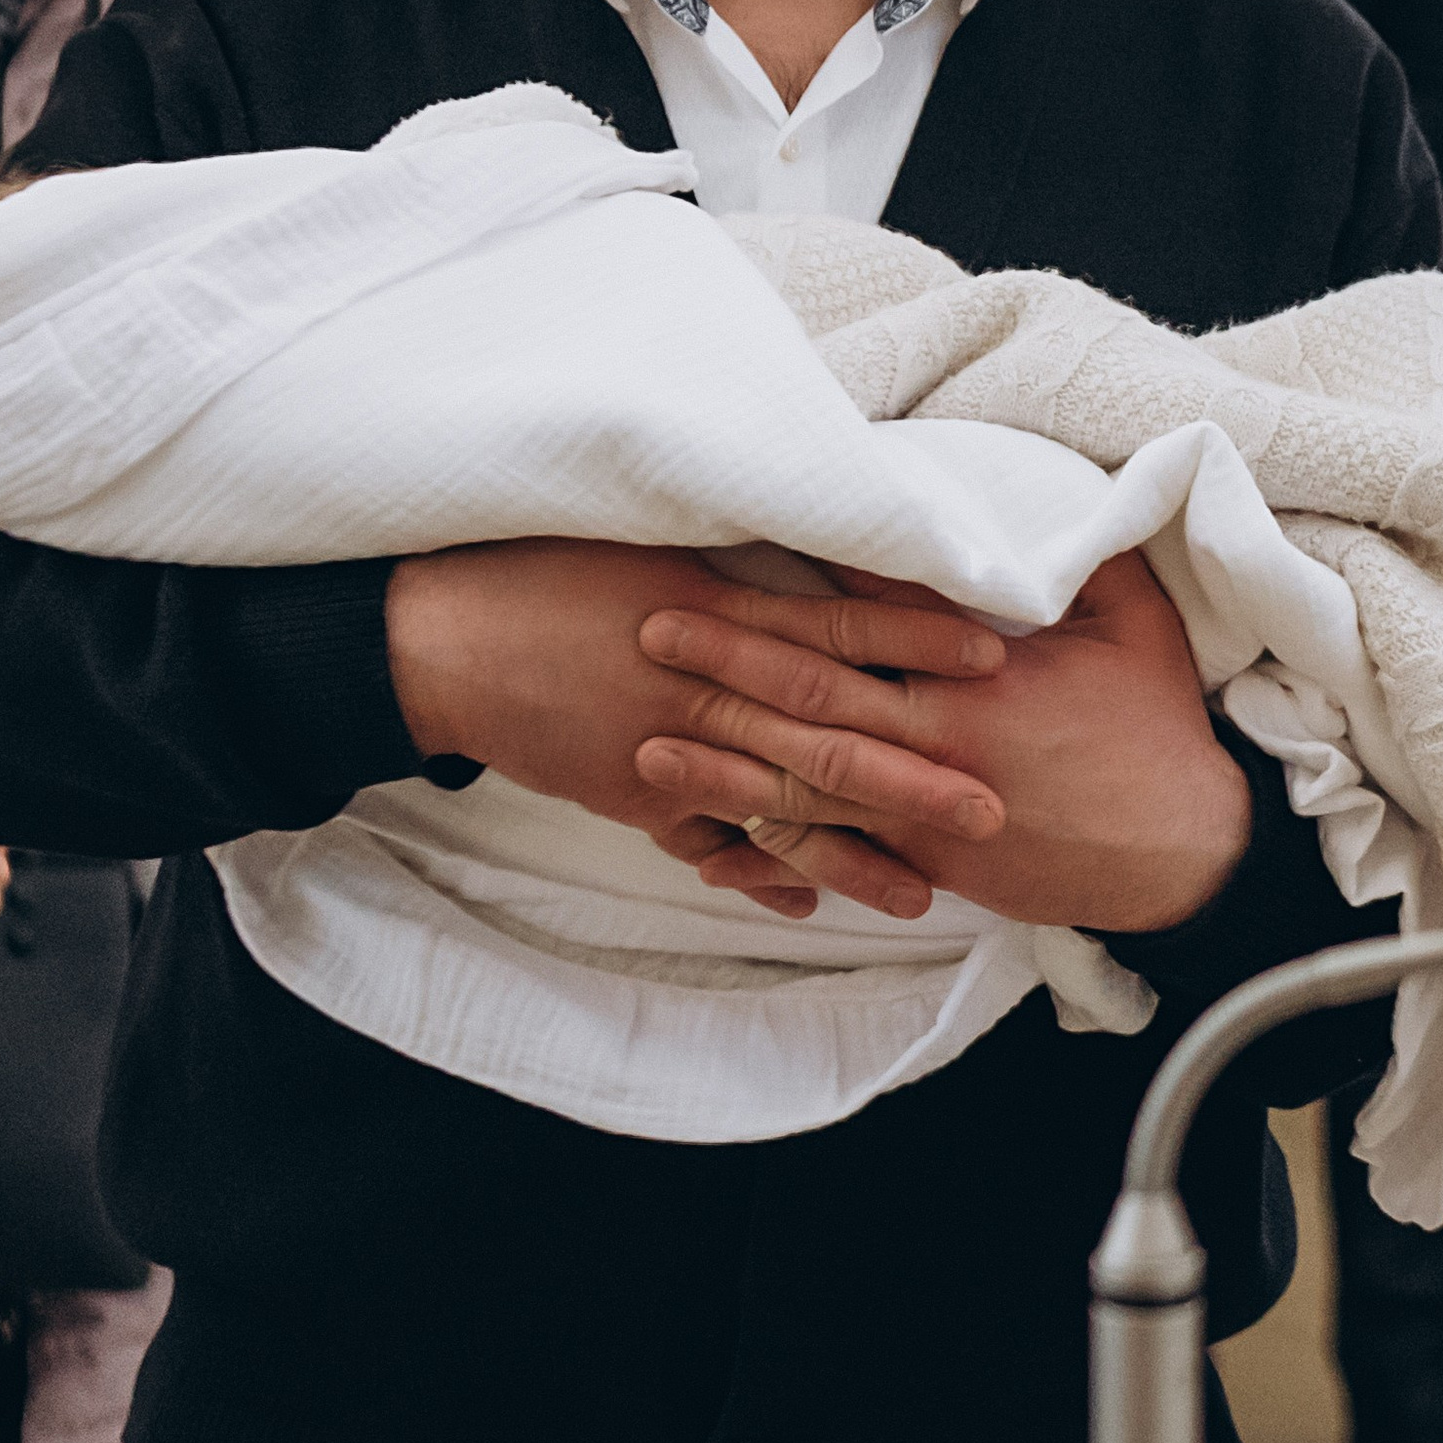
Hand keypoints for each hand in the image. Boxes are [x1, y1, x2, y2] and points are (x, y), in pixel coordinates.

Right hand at [384, 538, 1008, 921]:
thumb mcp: (647, 541)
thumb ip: (732, 559)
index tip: (992, 653)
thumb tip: (815, 547)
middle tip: (993, 806)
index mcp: (713, 606)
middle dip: (913, 775)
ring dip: (854, 851)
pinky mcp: (632, 795)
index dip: (915, 641)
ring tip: (927, 889)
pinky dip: (755, 874)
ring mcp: (668, 748)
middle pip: (827, 734)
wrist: (449, 637)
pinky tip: (809, 901)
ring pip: (779, 807)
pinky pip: (708, 841)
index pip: (836, 626)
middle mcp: (702, 684)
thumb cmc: (549, 570)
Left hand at [635, 552, 1252, 938]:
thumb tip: (1049, 494)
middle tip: (652, 629)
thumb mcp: (1134, 623)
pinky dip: (768, 844)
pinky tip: (707, 832)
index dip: (796, 588)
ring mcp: (925, 810)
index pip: (871, 619)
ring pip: (806, 782)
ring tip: (647, 740)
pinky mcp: (924, 863)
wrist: (1184, 856)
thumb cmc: (1157, 729)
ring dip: (722, 759)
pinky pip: (834, 852)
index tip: (731, 553)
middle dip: (729, 661)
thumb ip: (1080, 558)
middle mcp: (939, 741)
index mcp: (981, 675)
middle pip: (815, 696)